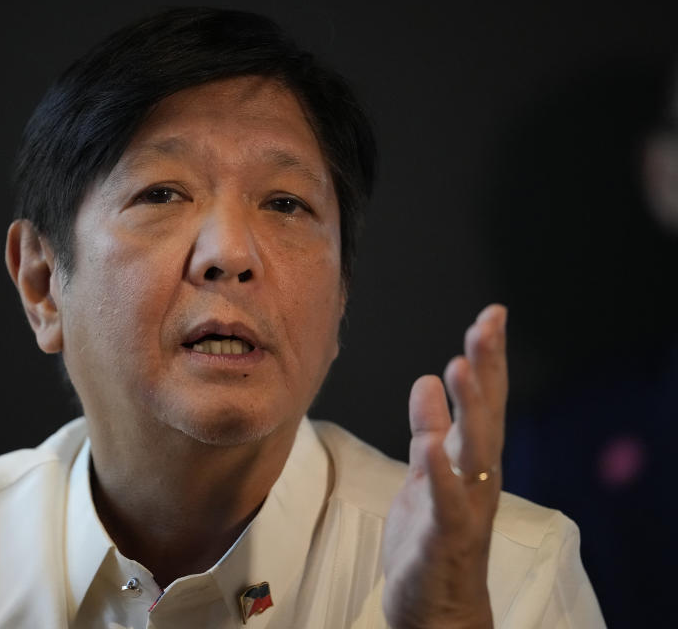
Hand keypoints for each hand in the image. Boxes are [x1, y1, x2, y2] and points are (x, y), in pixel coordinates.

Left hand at [382, 304, 507, 628]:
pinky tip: (434, 446)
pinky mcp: (446, 538)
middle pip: (487, 416)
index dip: (487, 359)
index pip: (483, 401)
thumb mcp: (424, 473)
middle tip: (487, 324)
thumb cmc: (431, 538)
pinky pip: (447, 503)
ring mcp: (466, 507)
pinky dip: (443, 474)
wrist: (433, 608)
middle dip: (488, 369)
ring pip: (475, 452)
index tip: (491, 316)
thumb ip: (428, 430)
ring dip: (470, 409)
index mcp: (470, 460)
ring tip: (460, 366)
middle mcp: (477, 479)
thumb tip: (426, 382)